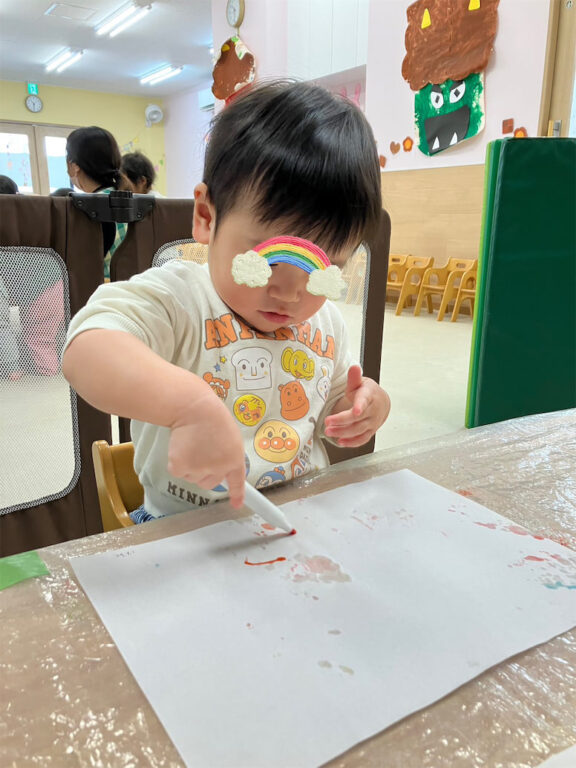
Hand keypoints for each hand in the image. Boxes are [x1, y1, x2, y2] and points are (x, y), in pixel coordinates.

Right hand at [167, 391, 245, 508]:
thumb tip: (221, 469)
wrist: (194, 408)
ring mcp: (199, 469)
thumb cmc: (211, 416)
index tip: (236, 504)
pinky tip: (181, 445)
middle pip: (209, 483)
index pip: (237, 482)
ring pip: (192, 478)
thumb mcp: (230, 436)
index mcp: (235, 459)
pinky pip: (178, 472)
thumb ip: (228, 454)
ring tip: (192, 442)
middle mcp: (219, 468)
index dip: (236, 494)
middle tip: (201, 449)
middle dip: (204, 471)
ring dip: (190, 465)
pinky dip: (177, 461)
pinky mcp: (180, 467)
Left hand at [324, 365, 390, 447]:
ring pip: (358, 430)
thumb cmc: (367, 392)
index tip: (356, 411)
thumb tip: (354, 367)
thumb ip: (354, 377)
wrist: (381, 402)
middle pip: (357, 418)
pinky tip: (340, 441)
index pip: (364, 401)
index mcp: (369, 395)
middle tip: (327, 423)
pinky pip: (362, 439)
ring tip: (328, 432)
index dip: (360, 406)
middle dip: (342, 422)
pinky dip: (351, 442)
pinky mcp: (370, 431)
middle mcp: (372, 410)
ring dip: (343, 433)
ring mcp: (372, 422)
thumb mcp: (360, 382)